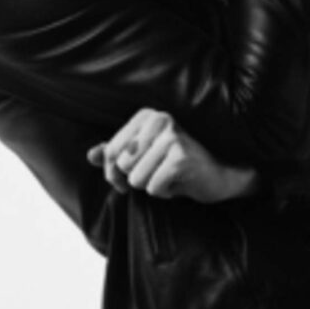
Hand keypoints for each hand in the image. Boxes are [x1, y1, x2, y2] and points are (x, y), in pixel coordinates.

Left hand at [87, 108, 259, 203]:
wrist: (218, 174)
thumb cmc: (176, 165)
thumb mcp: (143, 156)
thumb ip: (116, 154)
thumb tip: (91, 155)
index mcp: (145, 116)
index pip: (111, 152)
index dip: (114, 173)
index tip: (129, 179)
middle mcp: (158, 119)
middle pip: (123, 166)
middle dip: (136, 180)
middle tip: (157, 175)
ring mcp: (171, 136)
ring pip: (137, 179)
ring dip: (152, 186)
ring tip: (170, 176)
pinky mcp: (181, 156)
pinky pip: (154, 188)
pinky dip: (165, 193)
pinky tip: (179, 182)